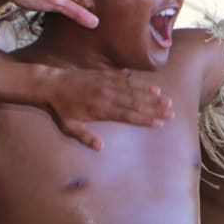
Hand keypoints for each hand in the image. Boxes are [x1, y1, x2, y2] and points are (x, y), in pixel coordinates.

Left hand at [43, 67, 174, 150]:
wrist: (52, 83)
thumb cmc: (61, 108)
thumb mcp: (68, 125)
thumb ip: (85, 136)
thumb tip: (100, 148)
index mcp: (100, 110)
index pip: (128, 116)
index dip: (145, 120)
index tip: (160, 123)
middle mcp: (108, 96)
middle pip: (136, 103)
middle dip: (155, 108)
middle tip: (171, 112)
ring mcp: (109, 84)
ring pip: (135, 91)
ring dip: (153, 96)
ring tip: (167, 100)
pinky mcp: (107, 75)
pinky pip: (128, 80)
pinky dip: (142, 84)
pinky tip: (153, 87)